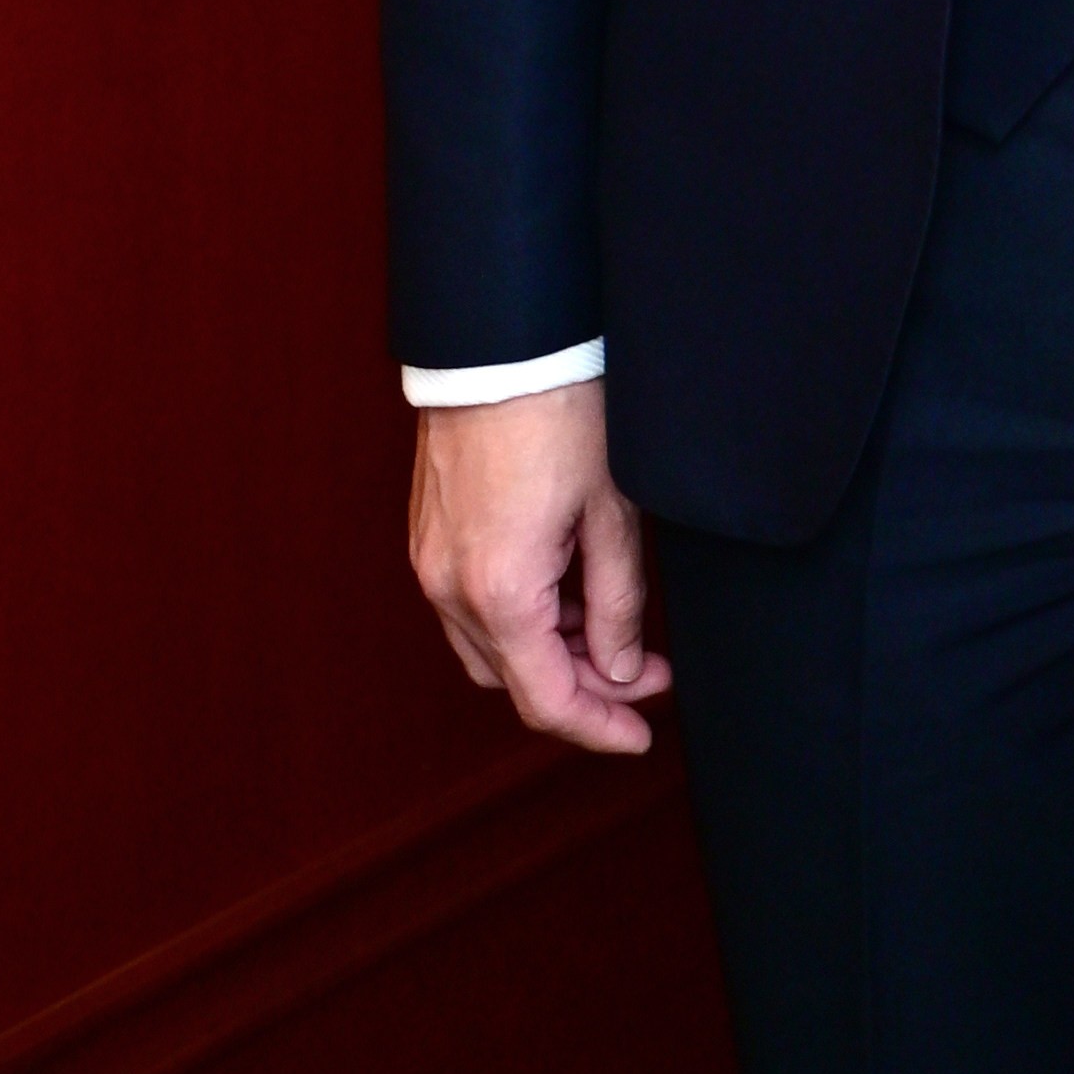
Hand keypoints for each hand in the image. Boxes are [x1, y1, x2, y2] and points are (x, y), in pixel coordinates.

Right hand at [406, 381, 669, 755]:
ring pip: (489, 645)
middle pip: (515, 678)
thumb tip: (621, 669)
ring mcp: (431, 559)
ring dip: (548, 651)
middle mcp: (450, 587)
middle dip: (582, 685)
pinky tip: (566, 587)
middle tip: (646, 668)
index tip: (641, 734)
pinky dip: (518, 615)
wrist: (505, 338)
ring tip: (611, 625)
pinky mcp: (428, 531)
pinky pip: (469, 603)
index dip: (599, 726)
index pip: (547, 699)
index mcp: (499, 591)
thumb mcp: (615, 509)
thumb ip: (618, 601)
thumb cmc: (565, 408)